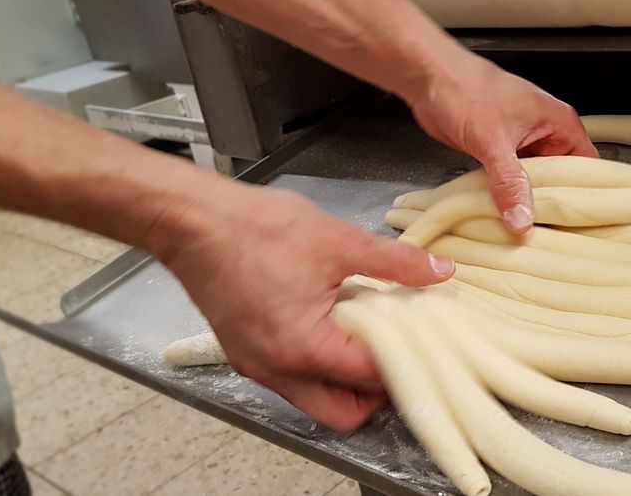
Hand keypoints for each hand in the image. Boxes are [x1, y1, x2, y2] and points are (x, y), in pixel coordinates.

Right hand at [153, 184, 453, 431]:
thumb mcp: (339, 240)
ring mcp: (257, 364)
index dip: (408, 363)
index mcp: (303, 347)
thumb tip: (438, 272)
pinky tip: (335, 323)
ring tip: (370, 335)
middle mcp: (277, 368)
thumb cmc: (253, 229)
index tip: (430, 343)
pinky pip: (292, 377)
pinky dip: (319, 362)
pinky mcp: (246, 352)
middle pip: (342, 411)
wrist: (192, 220)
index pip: (371, 379)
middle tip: (402, 352)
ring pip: (316, 397)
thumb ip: (395, 262)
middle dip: (376, 392)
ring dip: (346, 378)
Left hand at [409, 54, 597, 233]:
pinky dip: (508, 194)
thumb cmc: (464, 89)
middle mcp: (546, 133)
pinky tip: (503, 212)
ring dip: (527, 200)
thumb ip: (510, 182)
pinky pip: (513, 179)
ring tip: (525, 226)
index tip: (578, 221)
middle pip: (562, 178)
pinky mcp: (501, 151)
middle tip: (548, 231)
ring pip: (535, 181)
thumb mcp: (492, 141)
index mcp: (559, 123)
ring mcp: (523, 143)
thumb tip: (522, 219)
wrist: (429, 78)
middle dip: (553, 202)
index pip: (588, 167)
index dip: (586, 194)